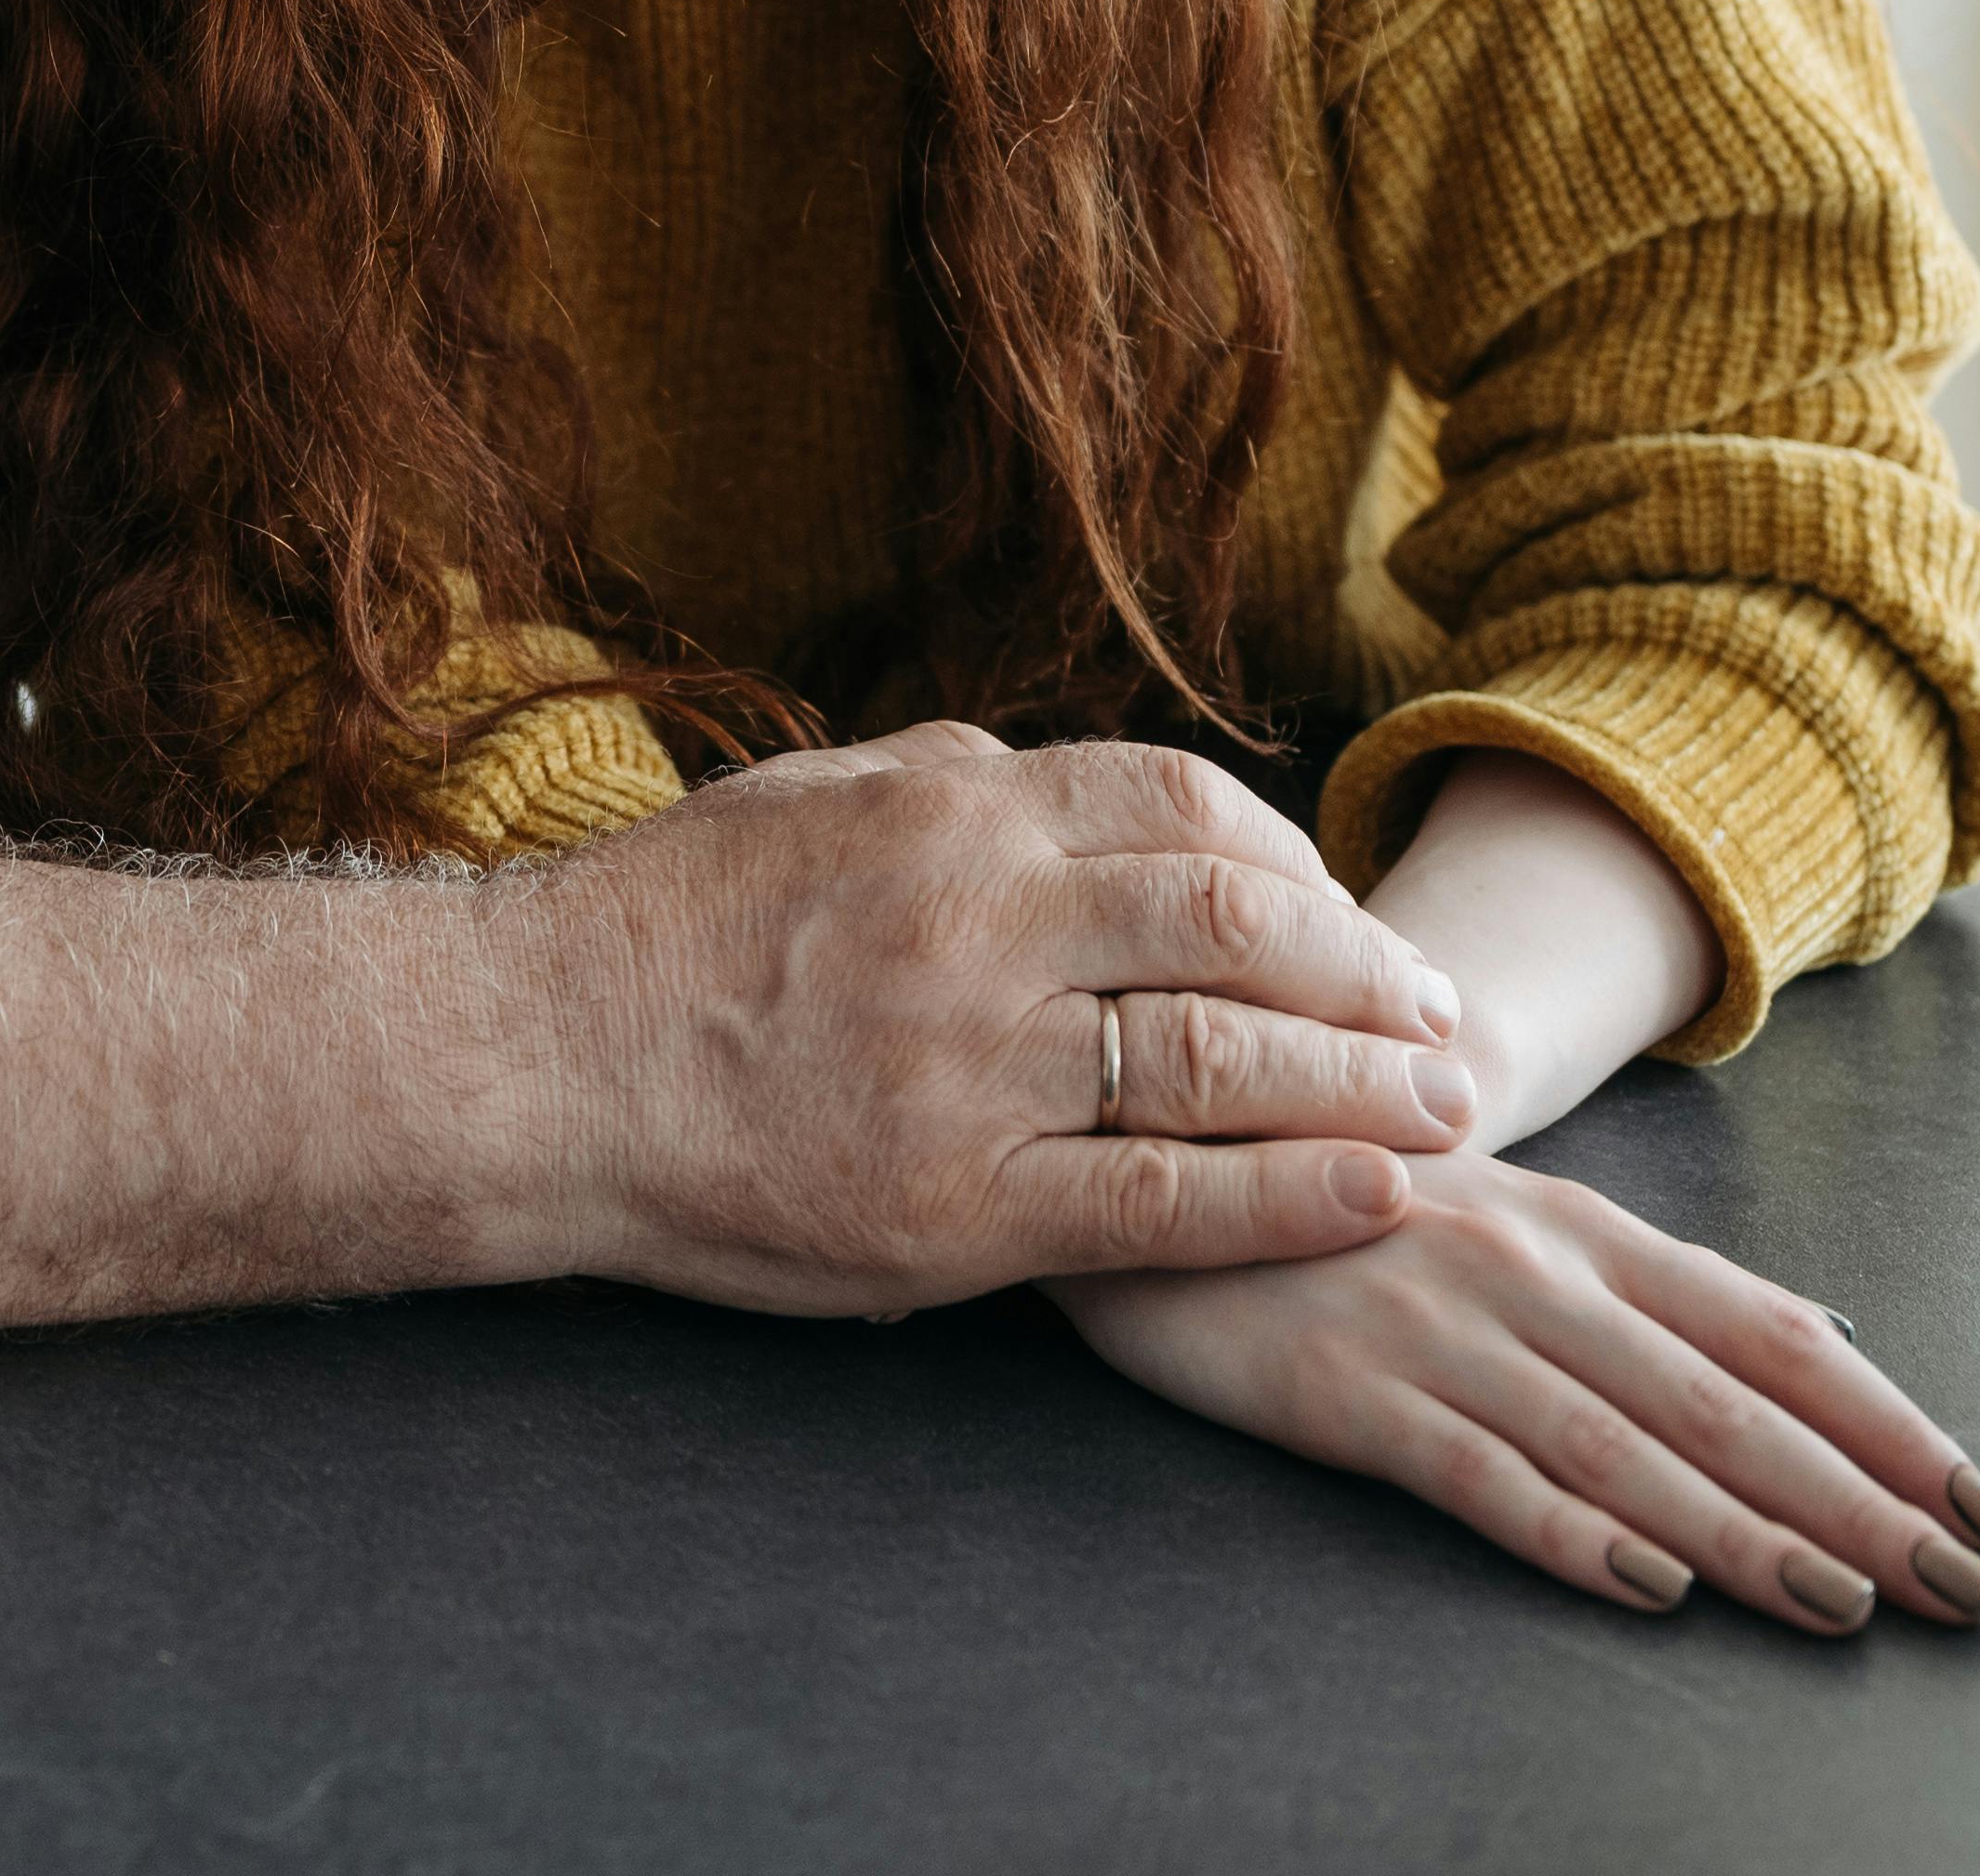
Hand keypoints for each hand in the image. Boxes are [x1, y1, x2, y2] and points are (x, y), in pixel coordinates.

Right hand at [542, 722, 1479, 1318]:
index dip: (1296, 863)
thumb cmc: (659, 929)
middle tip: (1440, 1019)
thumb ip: (937, 781)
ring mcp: (970, 1068)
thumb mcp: (802, 799)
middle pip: (1234, 924)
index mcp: (950, 817)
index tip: (1353, 916)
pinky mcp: (954, 1208)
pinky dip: (1283, 1198)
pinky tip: (1371, 1193)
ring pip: (1217, 1058)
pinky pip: (1156, 1204)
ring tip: (1446, 1110)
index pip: (1182, 809)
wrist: (533, 1061)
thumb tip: (1034, 771)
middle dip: (1364, 970)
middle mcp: (978, 923)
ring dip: (1358, 1081)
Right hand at [1055, 1155, 1979, 1631]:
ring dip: (1744, 1532)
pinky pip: (1474, 1472)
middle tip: (1960, 1587)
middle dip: (1858, 1500)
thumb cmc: (1355, 1203)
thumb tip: (1825, 1329)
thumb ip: (1661, 1283)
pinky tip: (1648, 1586)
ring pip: (1622, 1446)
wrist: (1159, 1151)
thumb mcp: (1519, 1216)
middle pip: (1722, 1401)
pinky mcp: (1345, 1390)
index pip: (1771, 1333)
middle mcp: (1531, 1272)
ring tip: (1845, 1603)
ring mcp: (1439, 1329)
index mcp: (1585, 1231)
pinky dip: (1567, 1531)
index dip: (1889, 1423)